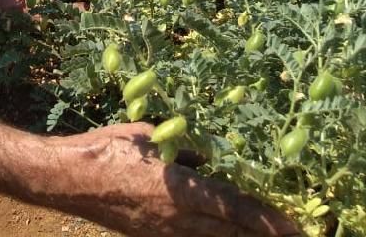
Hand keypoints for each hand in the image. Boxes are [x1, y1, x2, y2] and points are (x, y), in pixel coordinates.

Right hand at [53, 123, 299, 236]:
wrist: (68, 178)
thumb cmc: (108, 149)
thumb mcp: (152, 138)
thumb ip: (184, 150)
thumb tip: (207, 156)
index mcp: (181, 190)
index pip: (237, 209)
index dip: (270, 220)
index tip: (297, 226)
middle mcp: (178, 219)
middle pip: (233, 233)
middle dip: (266, 236)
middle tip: (294, 235)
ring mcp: (165, 234)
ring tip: (265, 235)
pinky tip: (221, 233)